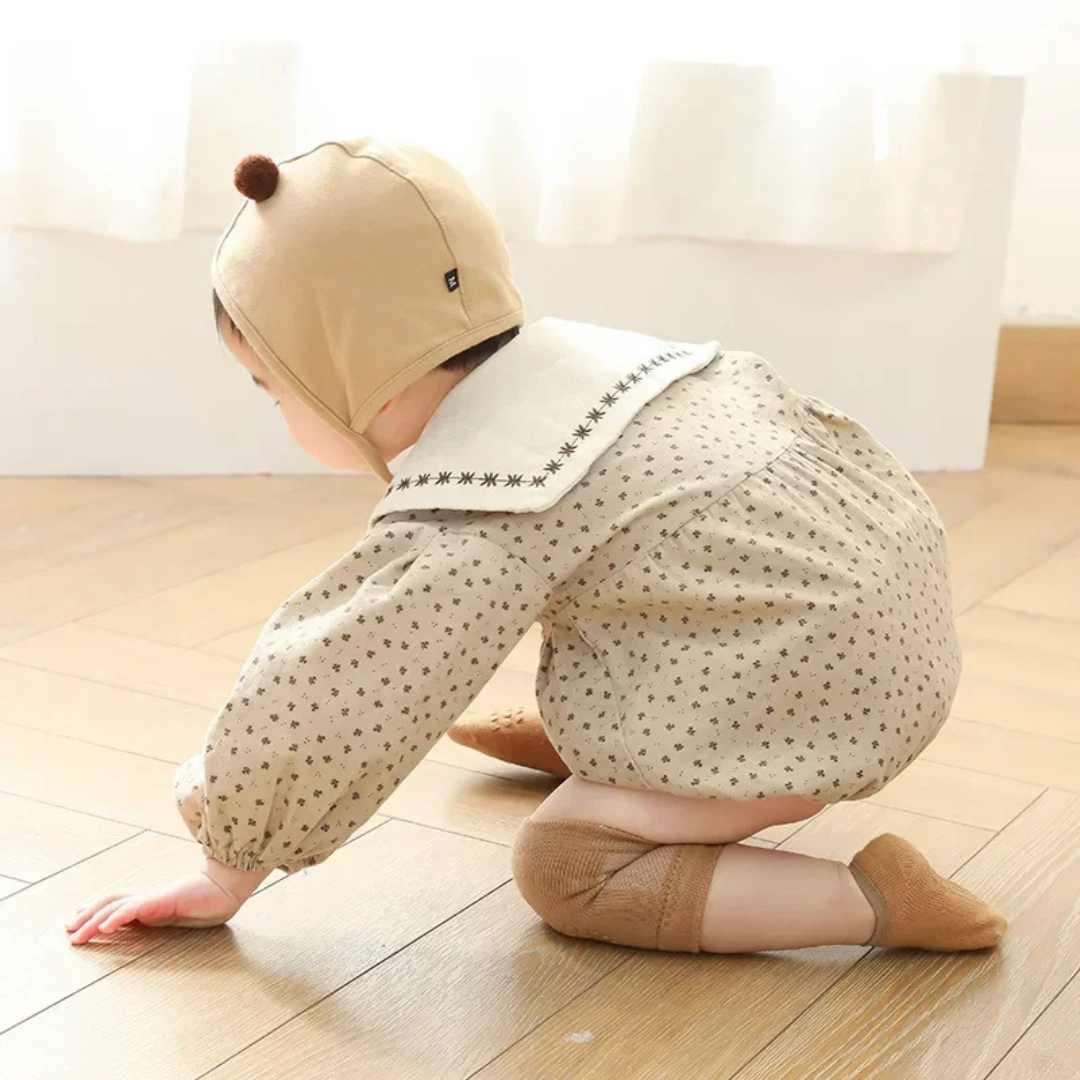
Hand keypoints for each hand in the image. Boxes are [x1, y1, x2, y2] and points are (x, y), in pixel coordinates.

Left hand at [66, 858, 270, 944]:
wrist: (226, 888)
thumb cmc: (207, 902)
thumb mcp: (178, 915)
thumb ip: (161, 918)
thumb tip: (148, 924)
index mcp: (151, 902)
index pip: (117, 902)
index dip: (96, 909)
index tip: (79, 917)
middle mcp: (147, 898)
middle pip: (110, 902)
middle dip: (87, 917)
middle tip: (69, 930)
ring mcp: (153, 897)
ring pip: (115, 906)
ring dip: (93, 921)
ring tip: (77, 935)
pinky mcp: (162, 899)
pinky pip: (134, 909)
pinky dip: (118, 917)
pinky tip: (106, 927)